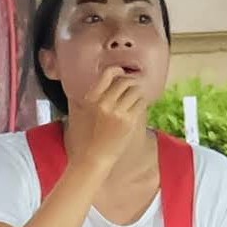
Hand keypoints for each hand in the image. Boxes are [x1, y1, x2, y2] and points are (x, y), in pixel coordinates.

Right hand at [61, 62, 153, 185]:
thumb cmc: (89, 135)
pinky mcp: (128, 121)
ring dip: (138, 93)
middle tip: (133, 88)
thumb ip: (95, 96)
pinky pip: (141, 103)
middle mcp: (103, 102)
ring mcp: (116, 112)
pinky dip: (142, 103)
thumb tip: (111, 81)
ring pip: (135, 91)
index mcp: (91, 98)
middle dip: (131, 83)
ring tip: (136, 99)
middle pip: (125, 81)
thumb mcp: (84, 111)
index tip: (122, 73)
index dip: (118, 71)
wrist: (93, 156)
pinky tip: (138, 108)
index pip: (107, 74)